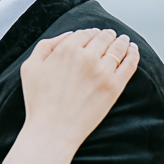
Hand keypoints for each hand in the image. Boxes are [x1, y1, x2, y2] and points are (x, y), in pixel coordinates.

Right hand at [20, 28, 138, 150]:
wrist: (52, 131)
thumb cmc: (39, 102)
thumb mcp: (30, 67)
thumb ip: (46, 46)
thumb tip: (68, 35)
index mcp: (66, 50)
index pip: (84, 34)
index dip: (90, 33)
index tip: (94, 35)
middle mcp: (86, 57)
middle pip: (103, 38)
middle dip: (107, 35)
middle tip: (111, 35)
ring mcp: (103, 72)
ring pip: (118, 48)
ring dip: (122, 41)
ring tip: (124, 40)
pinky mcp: (114, 87)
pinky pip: (130, 64)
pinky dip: (133, 54)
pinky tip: (133, 50)